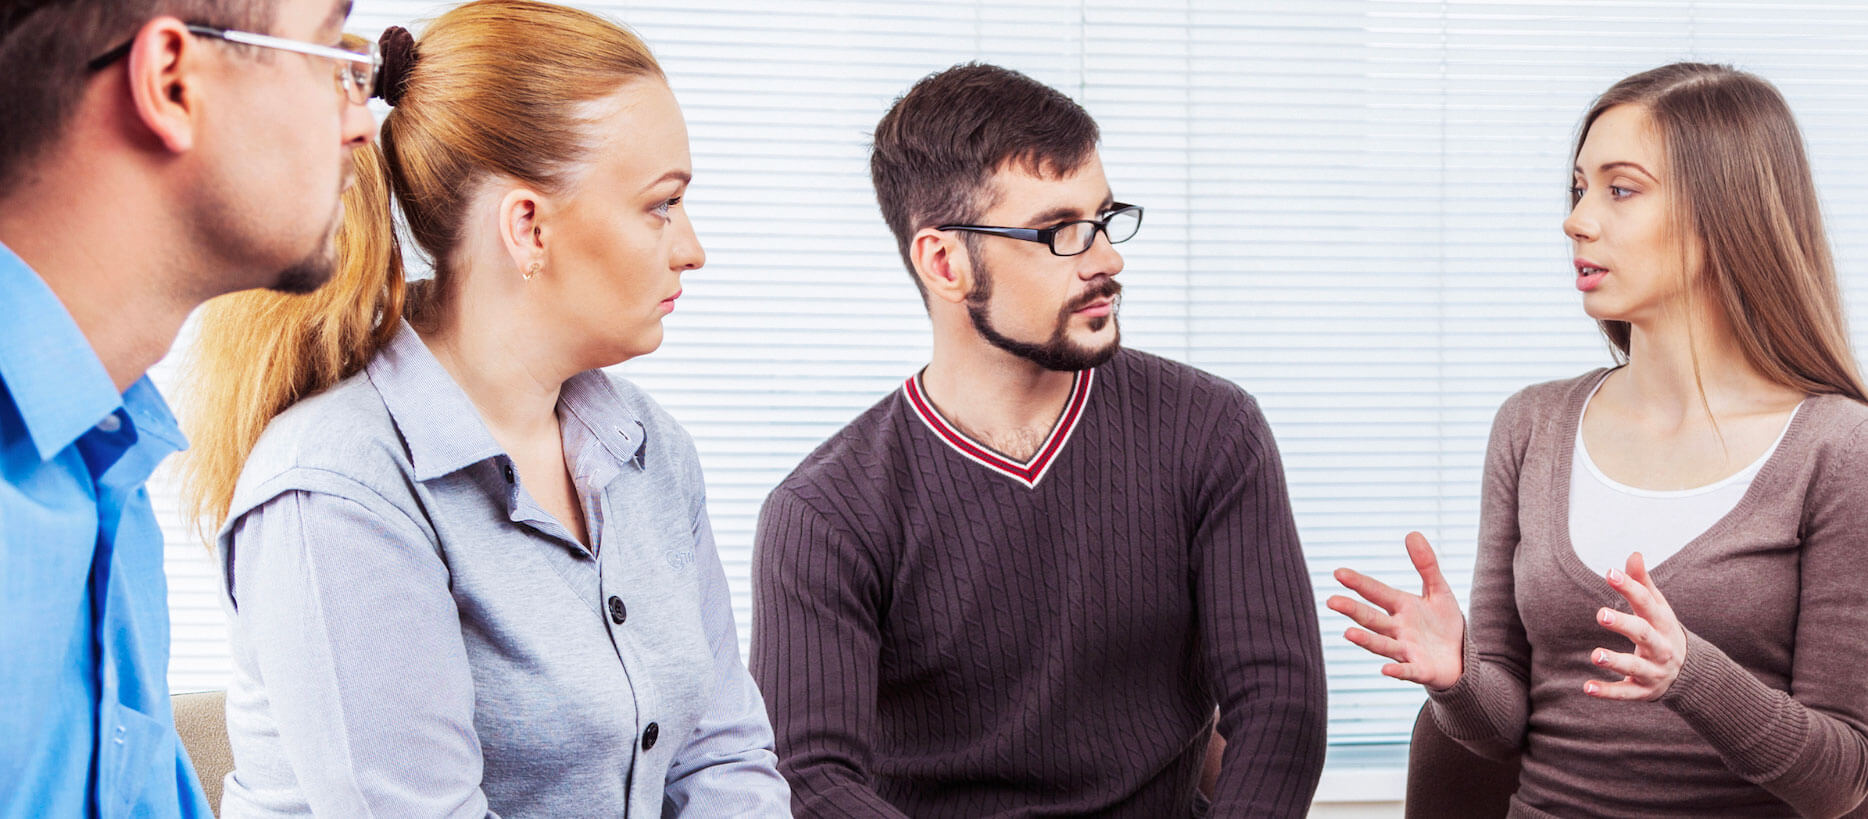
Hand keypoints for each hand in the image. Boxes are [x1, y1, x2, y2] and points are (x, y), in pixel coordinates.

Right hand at [1329, 532, 1465, 689]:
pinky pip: (1407, 670)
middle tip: (1331, 601)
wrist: (1459, 657)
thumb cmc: (1443, 624)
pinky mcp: (1420, 670)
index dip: (1359, 583)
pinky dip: (1397, 671)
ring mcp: (1406, 650)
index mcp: (1401, 608)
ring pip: (1383, 644)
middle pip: (1372, 618)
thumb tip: (1412, 533)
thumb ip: (1426, 564)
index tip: (1338, 573)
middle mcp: (1397, 629)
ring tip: (1348, 633)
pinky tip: (1385, 669)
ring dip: (1367, 640)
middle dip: (1353, 610)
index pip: (1376, 593)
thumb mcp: (1438, 590)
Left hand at [1585, 552, 1686, 700]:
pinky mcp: (1643, 692)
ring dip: (1615, 661)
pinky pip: (1625, 693)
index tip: (1610, 573)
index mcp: (1663, 624)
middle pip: (1644, 635)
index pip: (1646, 603)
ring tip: (1595, 655)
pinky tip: (1586, 687)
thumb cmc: (1663, 631)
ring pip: (1635, 667)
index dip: (1629, 587)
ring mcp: (1653, 671)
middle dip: (1624, 625)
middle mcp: (1661, 648)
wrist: (1691, 674)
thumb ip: (1643, 583)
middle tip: (1600, 614)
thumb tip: (1634, 554)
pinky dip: (1607, 692)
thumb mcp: (1658, 608)